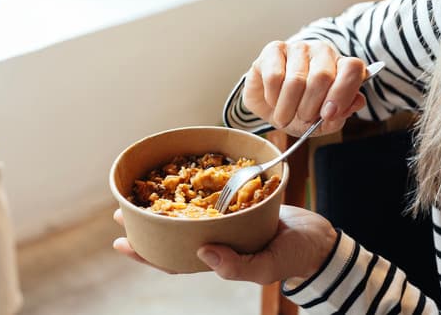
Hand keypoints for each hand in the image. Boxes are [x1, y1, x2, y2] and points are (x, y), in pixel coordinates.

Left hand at [112, 206, 337, 283]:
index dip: (145, 253)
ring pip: (183, 213)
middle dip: (143, 224)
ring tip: (137, 192)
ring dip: (160, 203)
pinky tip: (175, 174)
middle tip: (119, 210)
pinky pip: (206, 194)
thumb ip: (237, 265)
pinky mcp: (234, 203)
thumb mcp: (267, 265)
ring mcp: (222, 221)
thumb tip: (203, 253)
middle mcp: (213, 239)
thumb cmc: (296, 256)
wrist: (321, 237)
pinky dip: (189, 185)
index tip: (120, 242)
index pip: (171, 259)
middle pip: (170, 233)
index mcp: (215, 257)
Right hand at [243, 40, 368, 136]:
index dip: (343, 93)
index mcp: (341, 66)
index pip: (353, 69)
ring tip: (284, 117)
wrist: (270, 108)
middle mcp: (322, 52)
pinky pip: (274, 76)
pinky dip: (273, 97)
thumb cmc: (300, 111)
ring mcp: (298, 48)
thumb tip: (357, 102)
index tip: (328, 114)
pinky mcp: (274, 50)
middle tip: (303, 118)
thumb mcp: (324, 121)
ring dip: (288, 107)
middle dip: (310, 107)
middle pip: (322, 77)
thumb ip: (342, 114)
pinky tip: (273, 101)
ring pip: (296, 80)